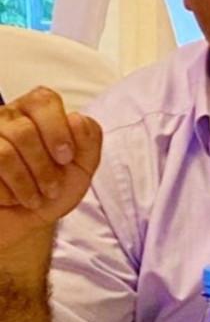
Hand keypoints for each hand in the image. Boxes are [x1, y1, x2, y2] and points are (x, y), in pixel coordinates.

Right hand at [0, 87, 102, 251]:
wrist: (28, 221)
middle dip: (43, 166)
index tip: (67, 158)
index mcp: (36, 111)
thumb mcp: (83, 165)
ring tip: (35, 198)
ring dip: (26, 183)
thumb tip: (76, 117)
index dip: (57, 131)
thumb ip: (89, 137)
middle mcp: (7, 118)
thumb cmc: (55, 188)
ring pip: (4, 153)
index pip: (43, 100)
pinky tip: (12, 199)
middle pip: (24, 131)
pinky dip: (7, 193)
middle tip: (52, 187)